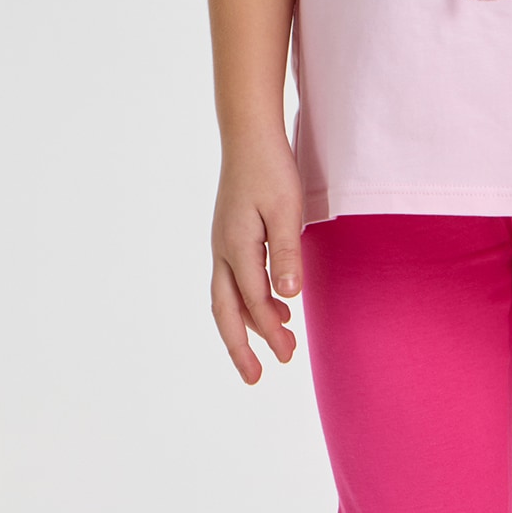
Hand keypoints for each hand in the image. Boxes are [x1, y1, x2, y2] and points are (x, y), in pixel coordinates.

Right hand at [210, 132, 304, 383]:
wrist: (249, 134)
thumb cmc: (271, 168)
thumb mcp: (286, 209)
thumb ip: (286, 253)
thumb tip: (287, 298)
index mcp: (236, 246)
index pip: (253, 301)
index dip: (269, 330)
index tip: (288, 354)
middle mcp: (223, 249)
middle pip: (225, 310)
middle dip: (239, 346)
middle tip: (256, 378)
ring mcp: (223, 242)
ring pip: (227, 297)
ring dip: (248, 324)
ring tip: (279, 342)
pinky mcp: (230, 234)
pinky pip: (234, 278)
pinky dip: (250, 299)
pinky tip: (276, 303)